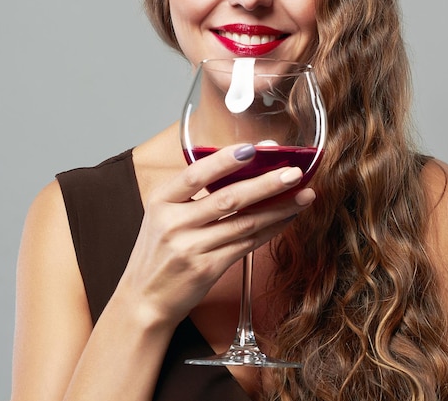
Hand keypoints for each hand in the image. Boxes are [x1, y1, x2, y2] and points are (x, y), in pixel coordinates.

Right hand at [118, 144, 315, 328]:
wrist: (144, 299)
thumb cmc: (158, 252)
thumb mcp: (161, 216)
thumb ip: (191, 195)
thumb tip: (240, 167)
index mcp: (161, 202)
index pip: (194, 174)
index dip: (224, 160)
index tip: (253, 149)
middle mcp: (174, 224)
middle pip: (228, 198)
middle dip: (266, 183)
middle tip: (294, 172)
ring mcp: (191, 248)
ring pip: (244, 223)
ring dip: (278, 208)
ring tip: (303, 195)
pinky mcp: (208, 269)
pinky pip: (247, 245)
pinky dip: (270, 230)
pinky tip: (287, 218)